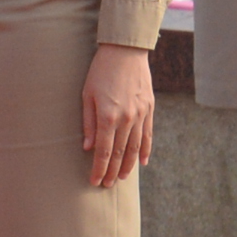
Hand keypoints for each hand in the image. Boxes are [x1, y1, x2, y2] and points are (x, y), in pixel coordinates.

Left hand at [82, 42, 155, 186]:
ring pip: (135, 148)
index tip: (94, 181)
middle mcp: (126, 119)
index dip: (99, 168)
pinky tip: (142, 162)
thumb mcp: (87, 95)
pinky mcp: (149, 109)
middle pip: (120, 153)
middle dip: (112, 171)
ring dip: (128, 166)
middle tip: (107, 184)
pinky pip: (148, 135)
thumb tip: (87, 147)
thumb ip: (88, 122)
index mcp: (108, 116)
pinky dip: (145, 151)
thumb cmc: (100, 72)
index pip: (103, 151)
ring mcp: (140, 115)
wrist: (125, 52)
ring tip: (121, 178)